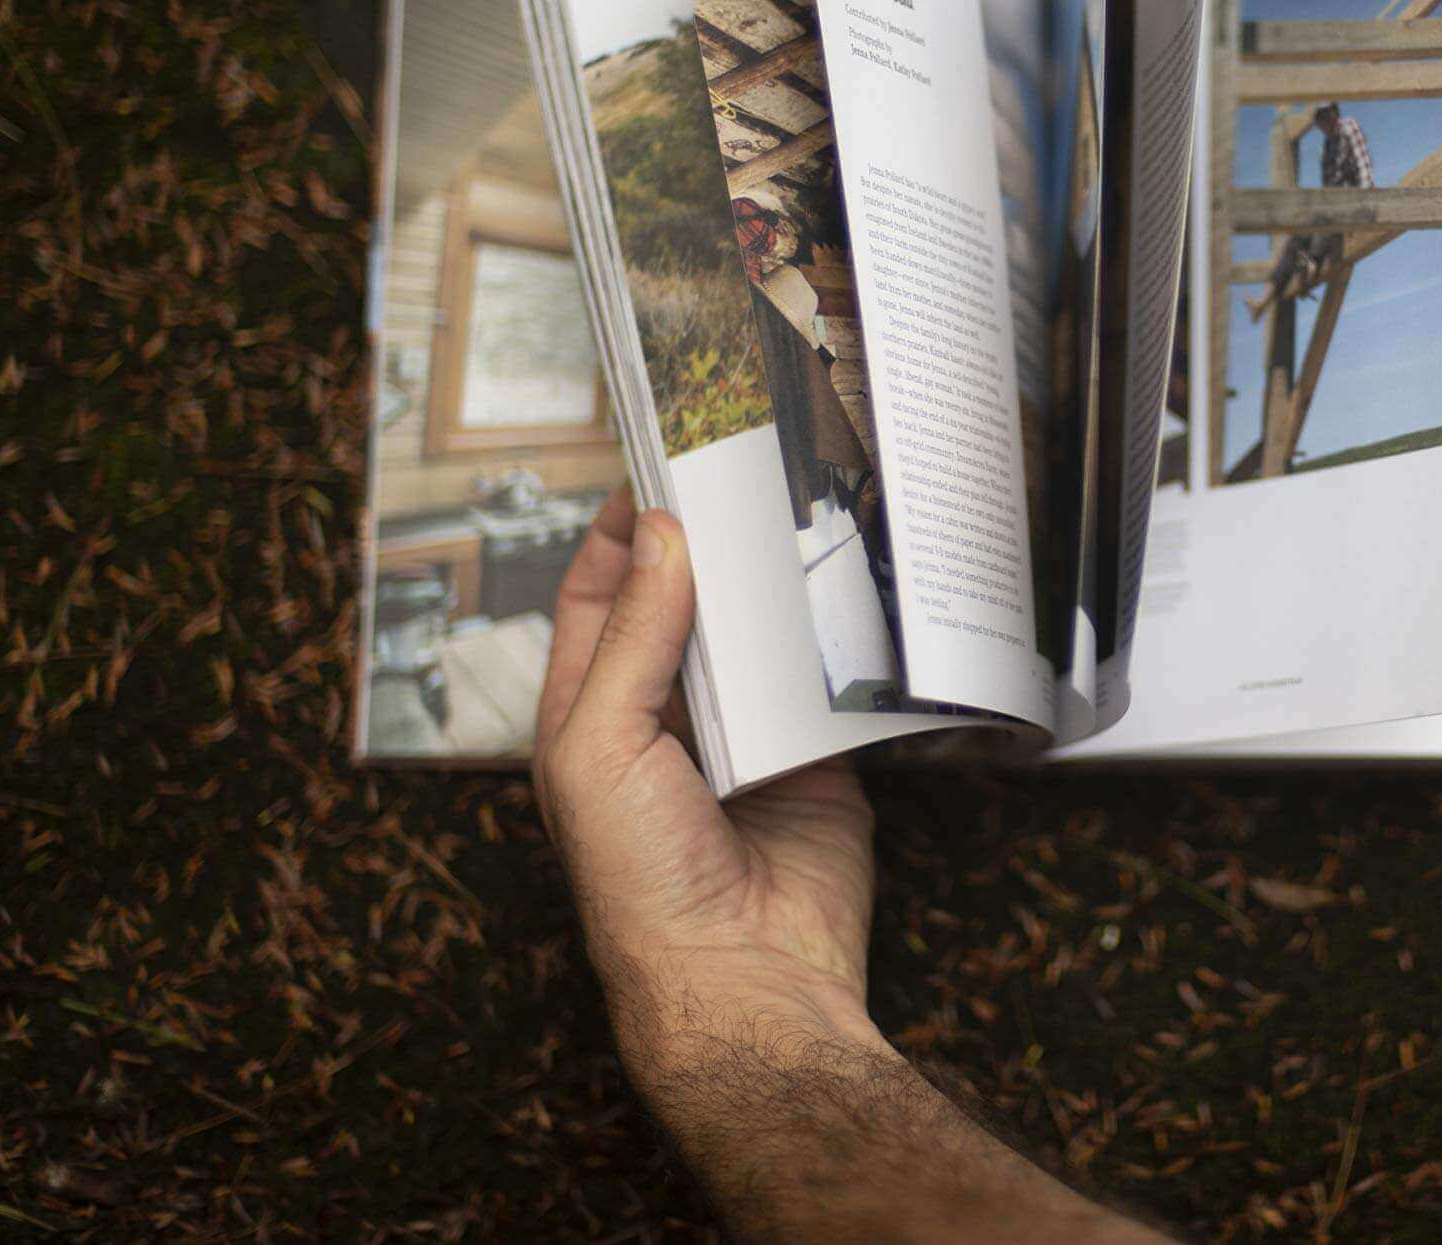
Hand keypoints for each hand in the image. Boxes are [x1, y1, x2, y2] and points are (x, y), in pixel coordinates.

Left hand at [536, 491, 1179, 1240]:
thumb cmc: (642, 886)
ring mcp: (743, 739)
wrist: (745, 978)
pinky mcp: (815, 758)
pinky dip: (838, 642)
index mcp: (591, 716)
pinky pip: (827, 682)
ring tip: (800, 517)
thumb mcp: (602, 749)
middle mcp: (666, 721)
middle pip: (686, 604)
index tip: (659, 464)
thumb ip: (632, 640)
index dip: (620, 528)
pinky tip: (850, 594)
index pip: (599, 594)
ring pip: (759, 636)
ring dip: (775, 587)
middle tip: (743, 475)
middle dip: (709, 544)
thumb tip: (656, 536)